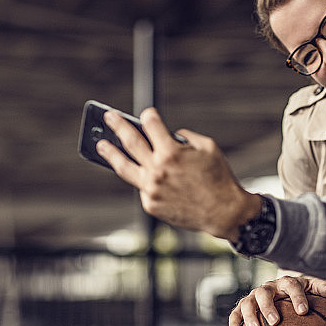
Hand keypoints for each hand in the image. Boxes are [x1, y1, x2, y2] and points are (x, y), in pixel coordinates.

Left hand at [96, 108, 260, 240]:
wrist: (223, 212)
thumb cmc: (219, 179)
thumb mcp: (208, 148)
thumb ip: (186, 138)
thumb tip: (171, 136)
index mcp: (171, 152)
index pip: (151, 125)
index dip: (148, 116)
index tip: (145, 114)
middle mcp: (157, 169)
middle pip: (130, 142)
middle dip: (118, 126)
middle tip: (109, 118)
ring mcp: (151, 188)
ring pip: (123, 167)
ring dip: (110, 153)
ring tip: (101, 145)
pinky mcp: (151, 204)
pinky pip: (142, 187)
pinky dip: (143, 179)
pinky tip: (142, 175)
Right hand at [228, 275, 325, 325]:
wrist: (282, 291)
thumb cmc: (301, 294)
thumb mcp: (312, 288)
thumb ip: (321, 288)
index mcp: (286, 283)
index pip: (292, 285)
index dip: (297, 297)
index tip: (304, 312)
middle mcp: (268, 288)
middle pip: (264, 293)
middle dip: (268, 307)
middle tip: (275, 322)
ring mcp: (254, 297)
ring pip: (247, 303)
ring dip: (250, 316)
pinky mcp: (243, 307)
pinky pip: (235, 314)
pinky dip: (234, 323)